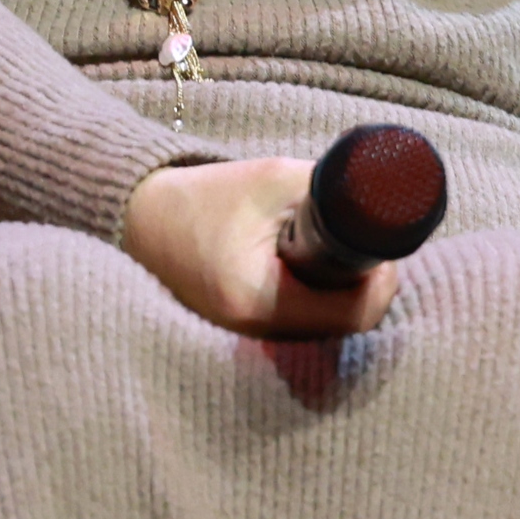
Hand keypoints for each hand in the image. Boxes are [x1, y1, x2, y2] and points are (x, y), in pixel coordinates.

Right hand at [122, 157, 398, 337]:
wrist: (137, 217)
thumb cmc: (203, 195)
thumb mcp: (270, 179)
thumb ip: (328, 192)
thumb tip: (380, 198)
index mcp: (260, 300)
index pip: (353, 313)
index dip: (380, 280)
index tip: (382, 246)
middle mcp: (255, 333)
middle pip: (343, 326)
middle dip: (363, 286)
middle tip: (365, 243)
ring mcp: (248, 339)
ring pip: (324, 329)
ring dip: (341, 294)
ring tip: (335, 249)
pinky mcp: (244, 332)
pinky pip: (300, 325)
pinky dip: (316, 299)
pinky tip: (310, 267)